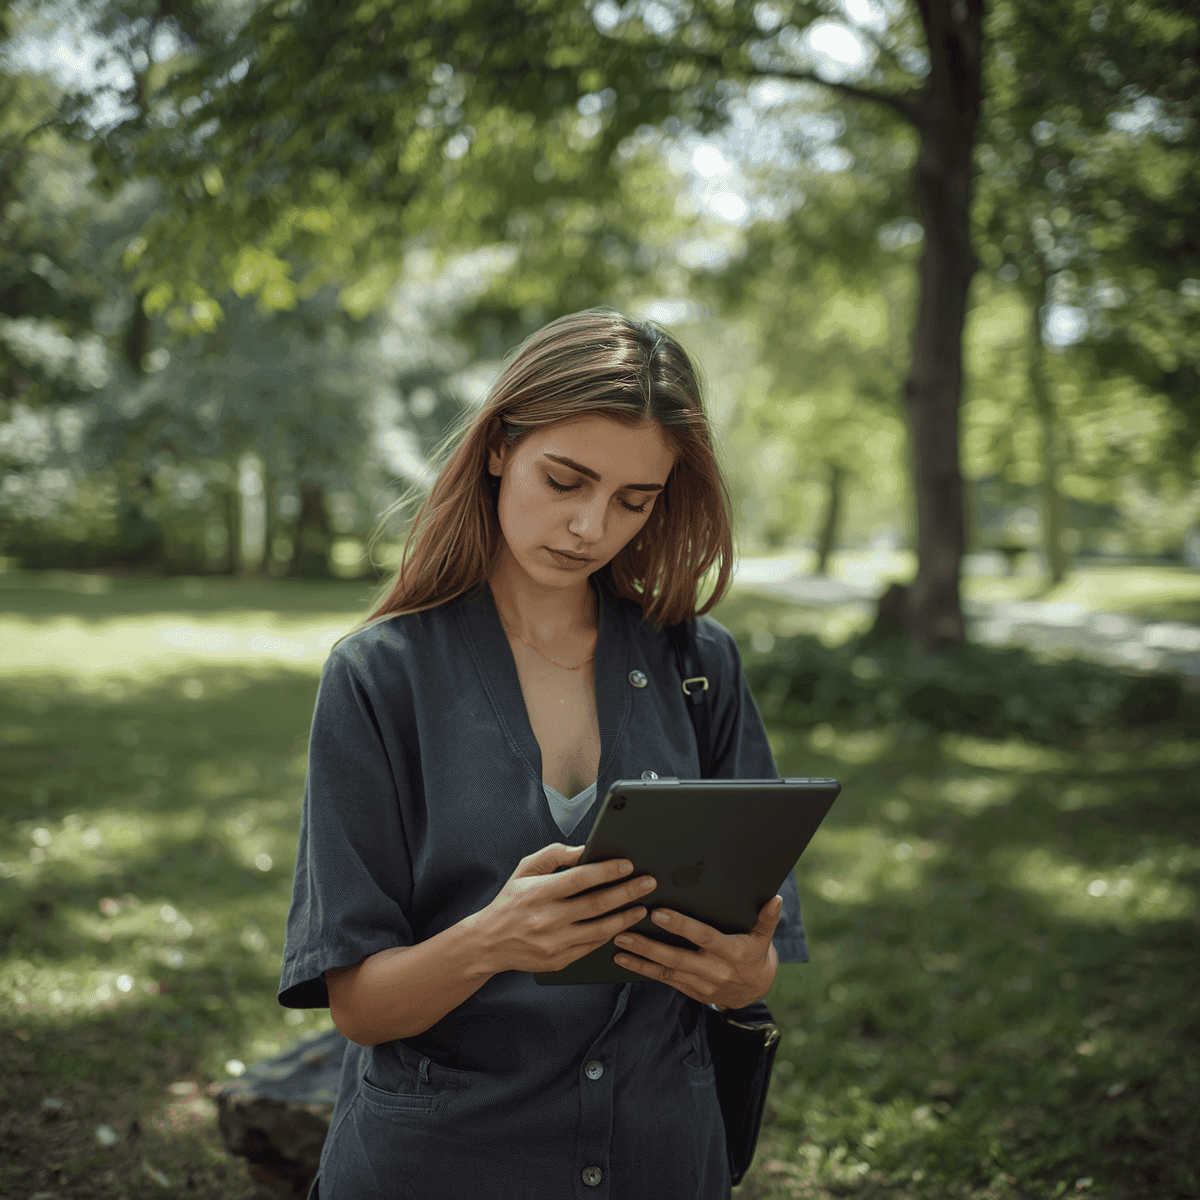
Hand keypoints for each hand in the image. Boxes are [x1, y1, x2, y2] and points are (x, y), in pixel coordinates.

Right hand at [477, 843, 658, 974]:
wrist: (488, 943)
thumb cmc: (510, 902)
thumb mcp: (524, 869)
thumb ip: (554, 855)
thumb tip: (584, 850)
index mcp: (538, 892)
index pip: (579, 879)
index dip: (606, 871)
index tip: (627, 865)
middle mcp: (547, 918)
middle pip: (596, 905)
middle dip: (627, 892)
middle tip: (648, 883)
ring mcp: (554, 943)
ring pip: (600, 930)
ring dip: (625, 917)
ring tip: (642, 906)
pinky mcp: (559, 961)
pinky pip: (592, 947)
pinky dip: (610, 935)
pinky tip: (623, 925)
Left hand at [611, 895, 782, 1008]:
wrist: (754, 992)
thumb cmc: (755, 955)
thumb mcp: (764, 937)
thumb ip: (767, 918)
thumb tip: (776, 899)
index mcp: (731, 952)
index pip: (703, 937)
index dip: (681, 926)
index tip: (658, 914)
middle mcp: (714, 970)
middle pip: (677, 958)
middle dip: (649, 946)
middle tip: (624, 932)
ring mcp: (700, 984)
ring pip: (666, 971)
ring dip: (640, 958)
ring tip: (617, 945)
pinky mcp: (690, 990)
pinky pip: (664, 980)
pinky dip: (643, 970)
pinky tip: (624, 960)